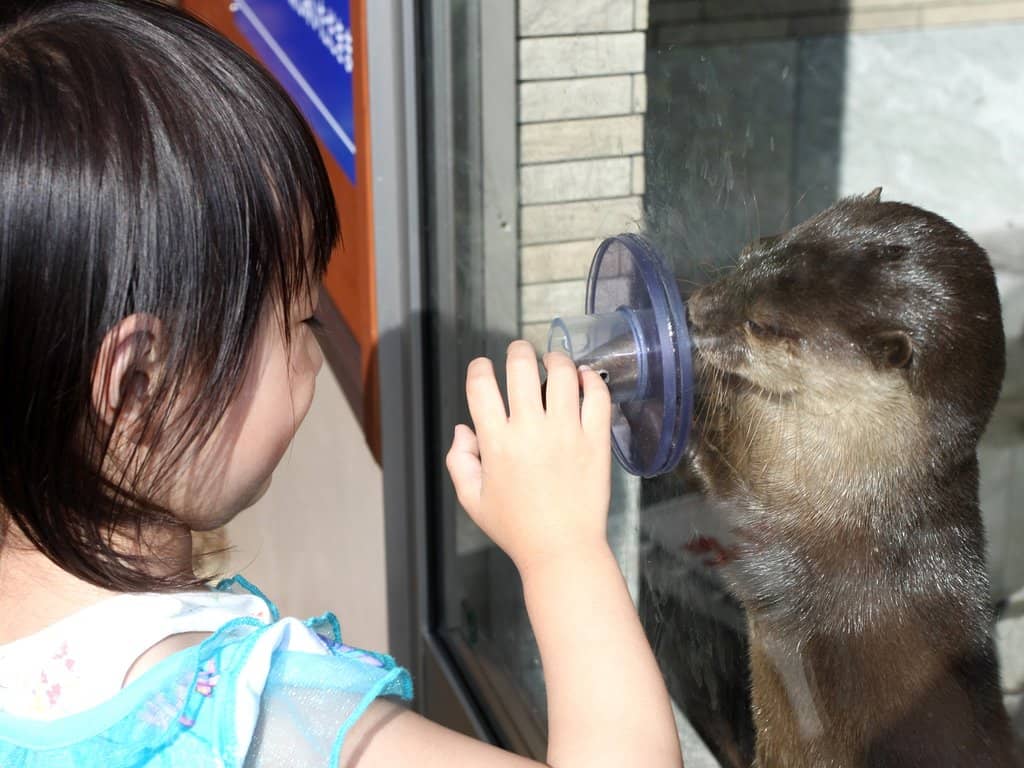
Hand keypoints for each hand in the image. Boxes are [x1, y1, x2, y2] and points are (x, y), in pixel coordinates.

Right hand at [446, 341, 611, 574]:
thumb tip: (464, 429)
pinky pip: (597, 396)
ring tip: (554, 363)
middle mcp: (530, 431)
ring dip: (556, 360)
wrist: (562, 550)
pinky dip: (591, 380)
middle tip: (520, 353)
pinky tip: (584, 380)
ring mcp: (566, 433)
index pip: (481, 385)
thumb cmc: (517, 529)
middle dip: (518, 350)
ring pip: (562, 373)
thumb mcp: (472, 500)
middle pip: (521, 366)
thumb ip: (459, 461)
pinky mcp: (595, 441)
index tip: (483, 368)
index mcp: (496, 443)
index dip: (479, 368)